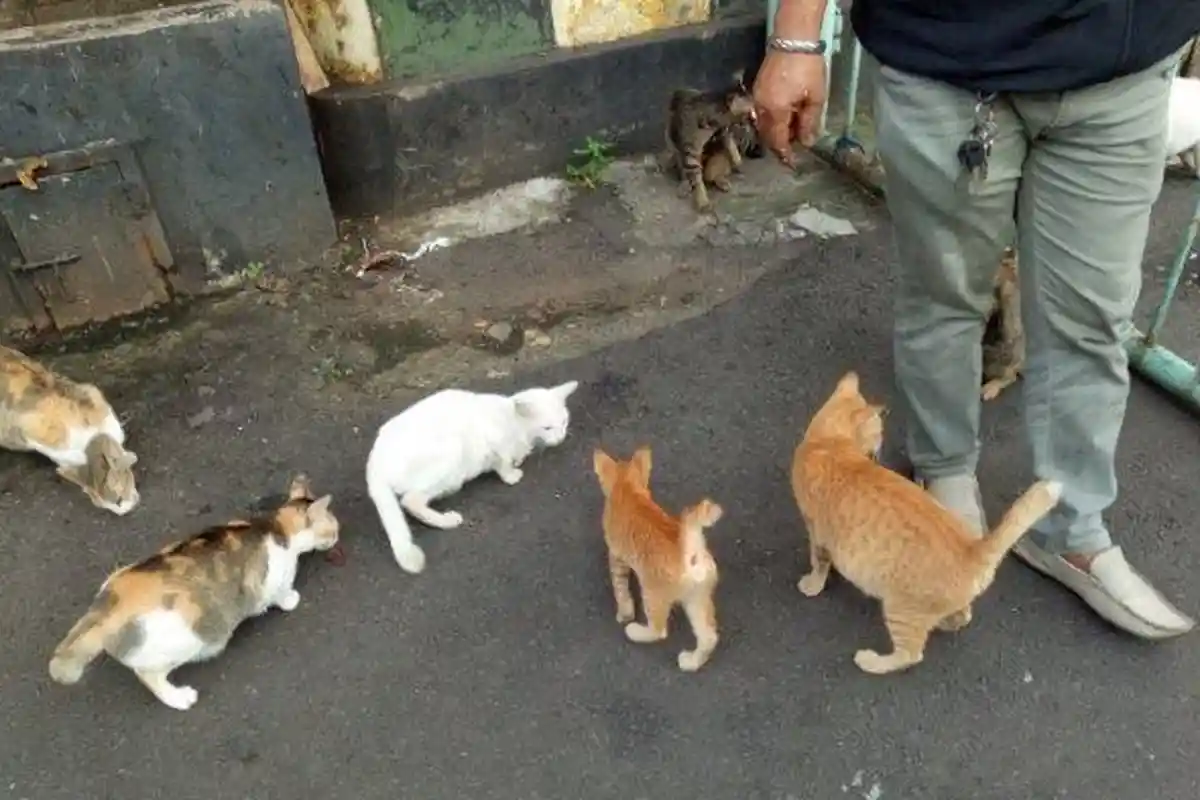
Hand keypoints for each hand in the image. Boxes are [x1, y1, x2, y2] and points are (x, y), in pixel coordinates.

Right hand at [752, 50, 826, 166]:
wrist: (793, 39)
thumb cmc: (808, 68)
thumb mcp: (815, 97)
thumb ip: (810, 122)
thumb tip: (806, 142)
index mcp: (775, 111)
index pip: (777, 140)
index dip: (785, 153)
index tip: (792, 163)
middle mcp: (761, 107)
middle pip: (767, 135)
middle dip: (779, 143)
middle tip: (794, 147)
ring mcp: (757, 97)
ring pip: (763, 124)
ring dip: (776, 131)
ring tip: (792, 130)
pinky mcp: (758, 88)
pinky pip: (762, 112)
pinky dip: (772, 119)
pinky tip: (785, 115)